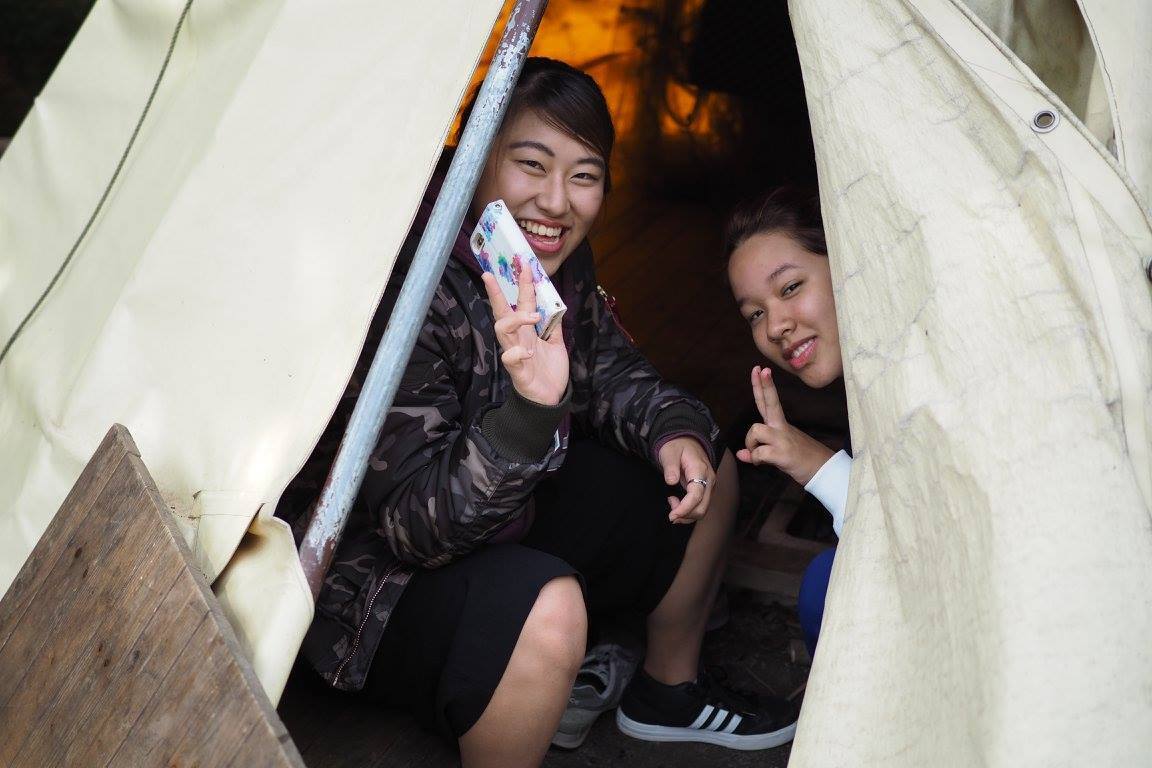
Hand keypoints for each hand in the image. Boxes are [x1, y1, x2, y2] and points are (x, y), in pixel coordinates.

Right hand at [482, 267, 568, 404]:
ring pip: (502, 331)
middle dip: (496, 293)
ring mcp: (515, 354)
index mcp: (527, 331)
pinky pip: (510, 359)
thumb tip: (556, 306)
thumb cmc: (549, 371)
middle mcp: (518, 339)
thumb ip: (553, 326)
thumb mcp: (557, 344)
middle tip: (490, 275)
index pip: (522, 303)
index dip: (523, 285)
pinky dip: (517, 353)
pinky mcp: (517, 371)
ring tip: (533, 317)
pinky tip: (528, 352)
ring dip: (516, 319)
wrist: (550, 399)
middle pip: (502, 312)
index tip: (524, 265)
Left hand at [657, 436, 714, 523]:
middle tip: (670, 513)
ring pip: (702, 510)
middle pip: (702, 507)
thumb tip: (671, 481)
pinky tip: (677, 504)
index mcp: (700, 470)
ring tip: (672, 503)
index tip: (672, 515)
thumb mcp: (669, 452)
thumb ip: (670, 466)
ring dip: (687, 514)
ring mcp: (709, 486)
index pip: (696, 495)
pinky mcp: (706, 490)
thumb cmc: (677, 446)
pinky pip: (700, 506)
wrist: (687, 441)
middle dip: (685, 515)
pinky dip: (689, 511)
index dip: (685, 508)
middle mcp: (708, 480)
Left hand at [736, 366, 832, 485]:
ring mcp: (782, 439)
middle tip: (760, 369)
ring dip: (750, 443)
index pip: (768, 401)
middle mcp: (781, 427)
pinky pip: (759, 452)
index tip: (759, 369)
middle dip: (764, 386)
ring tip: (756, 454)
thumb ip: (757, 451)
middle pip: (770, 402)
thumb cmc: (800, 459)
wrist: (822, 471)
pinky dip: (756, 459)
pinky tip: (762, 463)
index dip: (762, 386)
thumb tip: (740, 455)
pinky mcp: (782, 453)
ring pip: (756, 430)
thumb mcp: (776, 453)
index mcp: (779, 424)